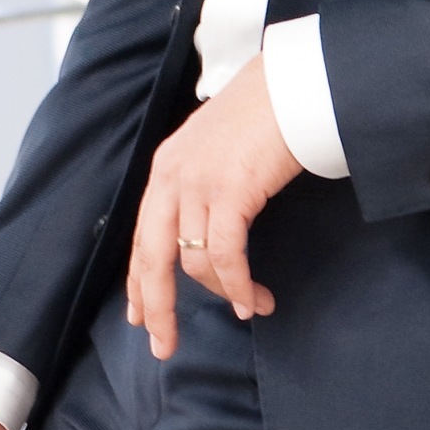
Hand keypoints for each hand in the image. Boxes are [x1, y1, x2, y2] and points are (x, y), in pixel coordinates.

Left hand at [126, 53, 301, 360]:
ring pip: (193, 261)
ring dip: (222, 292)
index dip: (139, 280)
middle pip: (151, 258)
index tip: (139, 315)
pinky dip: (237, 283)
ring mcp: (197, 183)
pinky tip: (251, 298)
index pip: (142, 235)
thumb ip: (202, 181)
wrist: (291, 84)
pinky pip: (226, 254)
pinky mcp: (228, 191)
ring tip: (248, 308)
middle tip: (163, 345)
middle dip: (157, 307)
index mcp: (166, 166)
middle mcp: (172, 176)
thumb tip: (205, 226)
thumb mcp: (217, 147)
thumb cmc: (265, 111)